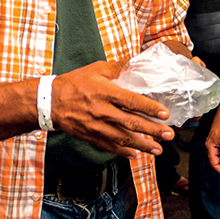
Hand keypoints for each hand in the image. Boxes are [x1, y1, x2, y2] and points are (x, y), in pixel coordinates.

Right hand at [52, 60, 173, 159]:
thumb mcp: (97, 69)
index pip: (132, 101)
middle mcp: (102, 111)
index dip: (150, 108)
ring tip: (158, 149)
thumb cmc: (75, 82)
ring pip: (123, 138)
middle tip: (169, 134)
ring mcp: (96, 126)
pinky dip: (123, 152)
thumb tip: (137, 63)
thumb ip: (118, 67)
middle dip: (152, 130)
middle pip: (131, 123)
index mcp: (105, 92)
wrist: (50, 102)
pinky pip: (109, 146)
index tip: (165, 114)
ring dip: (142, 145)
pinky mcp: (90, 136)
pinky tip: (134, 154)